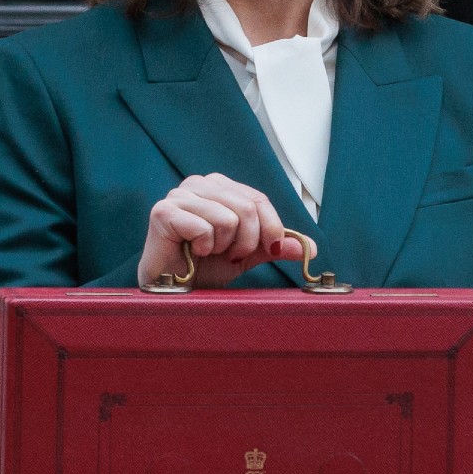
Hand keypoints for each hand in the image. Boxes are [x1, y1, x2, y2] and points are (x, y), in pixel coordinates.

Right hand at [135, 173, 313, 288]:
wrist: (174, 289)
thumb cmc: (204, 267)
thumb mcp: (247, 255)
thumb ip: (273, 246)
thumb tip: (309, 247)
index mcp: (219, 186)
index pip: (258, 199)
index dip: (272, 227)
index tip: (272, 249)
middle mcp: (198, 184)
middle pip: (247, 207)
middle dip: (246, 241)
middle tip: (230, 255)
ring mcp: (178, 195)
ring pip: (227, 218)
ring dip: (223, 246)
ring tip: (208, 252)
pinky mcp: (163, 212)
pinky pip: (204, 228)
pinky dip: (203, 247)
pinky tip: (191, 251)